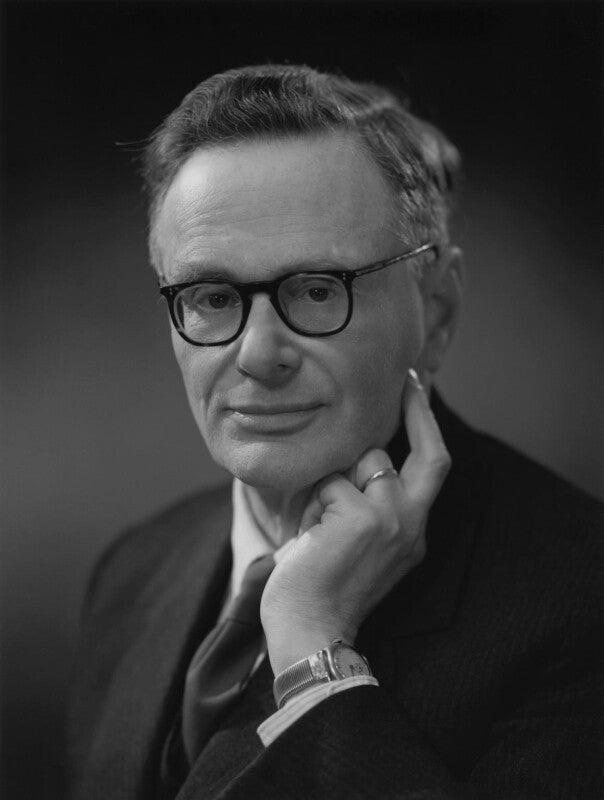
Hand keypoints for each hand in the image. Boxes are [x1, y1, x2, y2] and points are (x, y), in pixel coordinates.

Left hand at [261, 371, 450, 674]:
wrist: (310, 630)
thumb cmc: (323, 585)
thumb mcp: (361, 543)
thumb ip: (371, 503)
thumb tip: (360, 455)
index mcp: (412, 530)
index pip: (434, 467)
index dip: (428, 424)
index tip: (418, 388)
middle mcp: (412, 523)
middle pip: (426, 453)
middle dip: (416, 410)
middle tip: (405, 380)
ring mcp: (392, 519)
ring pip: (361, 461)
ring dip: (331, 483)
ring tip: (318, 524)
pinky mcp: (363, 519)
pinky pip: (329, 483)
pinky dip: (311, 504)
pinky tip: (308, 538)